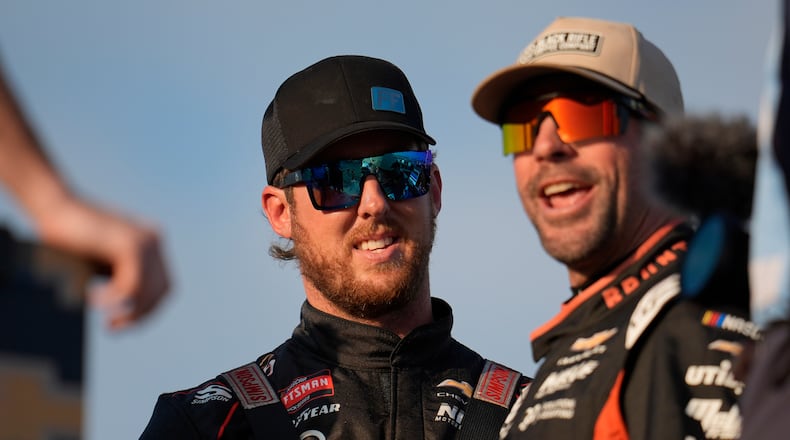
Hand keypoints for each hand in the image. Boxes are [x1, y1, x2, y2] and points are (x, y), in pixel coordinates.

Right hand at [36, 194, 170, 329]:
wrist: (53, 206)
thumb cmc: (70, 236)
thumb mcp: (103, 262)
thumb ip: (119, 278)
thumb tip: (128, 313)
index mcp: (152, 244)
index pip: (163, 287)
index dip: (147, 310)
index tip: (122, 323)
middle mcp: (154, 241)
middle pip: (161, 292)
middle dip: (140, 316)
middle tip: (113, 327)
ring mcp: (145, 241)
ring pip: (148, 292)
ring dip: (129, 312)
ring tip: (107, 320)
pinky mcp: (129, 244)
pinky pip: (131, 286)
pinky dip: (113, 299)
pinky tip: (92, 298)